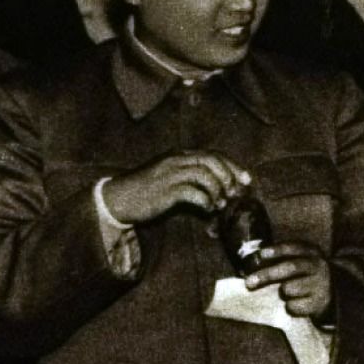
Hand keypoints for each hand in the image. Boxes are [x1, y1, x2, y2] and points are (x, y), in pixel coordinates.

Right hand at [104, 151, 250, 223]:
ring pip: (204, 175)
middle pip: (212, 160)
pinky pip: (192, 193)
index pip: (213, 154)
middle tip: (236, 192)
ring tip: (220, 204)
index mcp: (179, 155)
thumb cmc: (148, 191)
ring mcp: (170, 173)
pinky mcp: (165, 190)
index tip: (246, 179)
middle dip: (229, 176)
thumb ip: (193, 177)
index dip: (233, 166)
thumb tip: (221, 189)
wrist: (118, 199)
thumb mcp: (172, 177)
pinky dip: (205, 201)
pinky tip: (207, 209)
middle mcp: (176, 160)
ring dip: (218, 190)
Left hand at [245, 242, 330, 317]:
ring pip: (289, 288)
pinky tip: (296, 303)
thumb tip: (254, 264)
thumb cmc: (308, 276)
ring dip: (282, 292)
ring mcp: (320, 285)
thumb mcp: (303, 261)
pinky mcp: (319, 303)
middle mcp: (318, 266)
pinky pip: (294, 306)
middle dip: (267, 274)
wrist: (335, 293)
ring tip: (287, 292)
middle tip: (249, 282)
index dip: (277, 250)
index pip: (294, 248)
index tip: (261, 255)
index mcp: (312, 253)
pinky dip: (289, 306)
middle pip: (290, 267)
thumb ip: (284, 260)